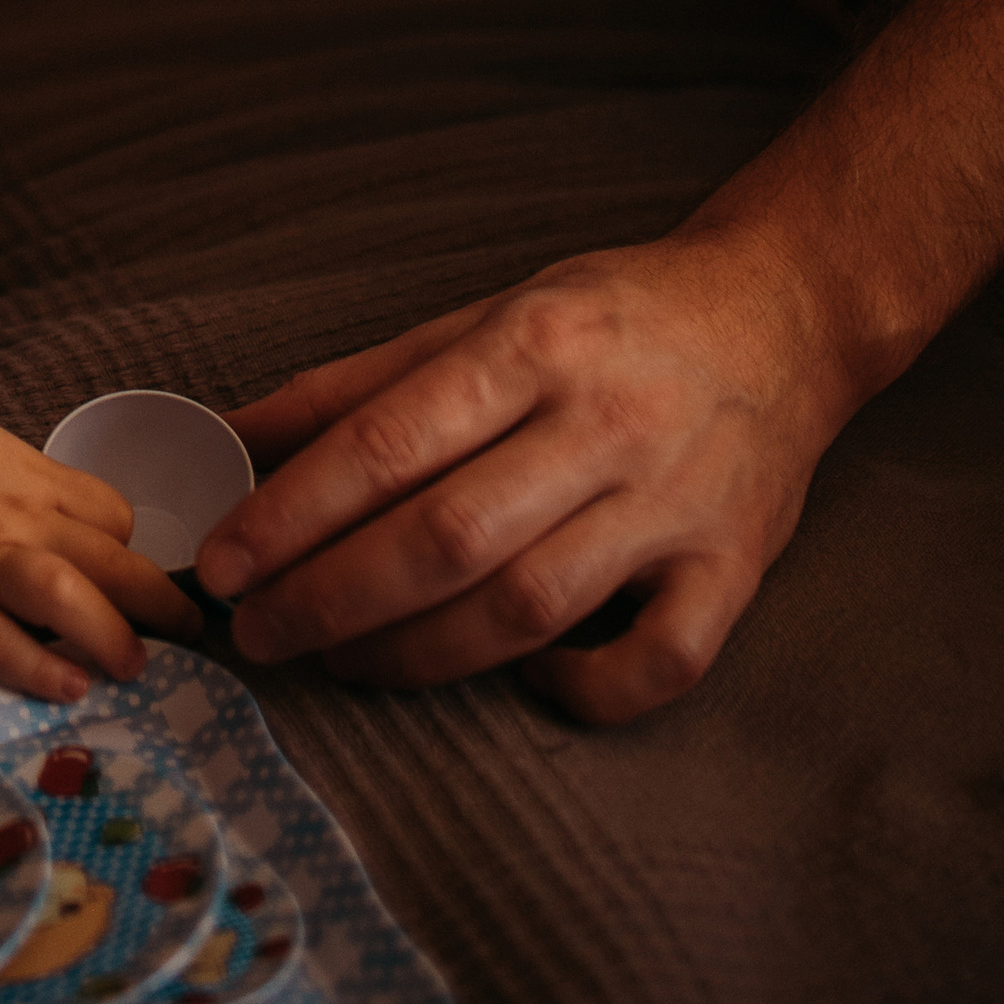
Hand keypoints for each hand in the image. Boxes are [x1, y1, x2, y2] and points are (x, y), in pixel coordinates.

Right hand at [0, 384, 203, 702]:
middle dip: (160, 601)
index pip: (112, 515)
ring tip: (138, 667)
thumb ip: (18, 488)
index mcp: (28, 477)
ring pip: (67, 594)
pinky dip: (40, 666)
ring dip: (113, 635)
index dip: (132, 551)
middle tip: (190, 634)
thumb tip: (50, 525)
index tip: (135, 583)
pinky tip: (69, 685)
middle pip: (111, 559)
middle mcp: (15, 517)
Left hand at [193, 225, 853, 722]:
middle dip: (334, 597)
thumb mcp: (481, 315)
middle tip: (260, 632)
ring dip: (419, 652)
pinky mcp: (735, 569)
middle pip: (448, 537)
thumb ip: (361, 384)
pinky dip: (585, 691)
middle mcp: (603, 423)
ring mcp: (674, 504)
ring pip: (530, 606)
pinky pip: (659, 661)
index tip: (224, 562)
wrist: (780, 313)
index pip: (390, 443)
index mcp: (532, 345)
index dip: (294, 513)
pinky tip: (521, 684)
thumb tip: (236, 434)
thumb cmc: (610, 317)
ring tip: (342, 661)